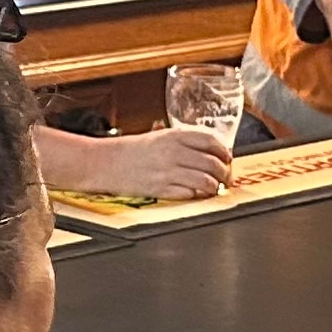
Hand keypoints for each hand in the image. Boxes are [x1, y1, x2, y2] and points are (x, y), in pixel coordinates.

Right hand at [92, 124, 232, 200]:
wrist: (104, 163)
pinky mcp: (161, 189)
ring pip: (206, 180)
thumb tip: (206, 152)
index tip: (227, 158)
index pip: (211, 141)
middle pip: (213, 162)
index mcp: (173, 136)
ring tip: (214, 188)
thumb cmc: (129, 151)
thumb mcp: (157, 137)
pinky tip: (198, 194)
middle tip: (226, 178)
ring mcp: (168, 172)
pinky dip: (199, 195)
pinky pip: (190, 193)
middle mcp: (174, 152)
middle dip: (225, 173)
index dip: (224, 151)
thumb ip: (182, 142)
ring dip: (215, 186)